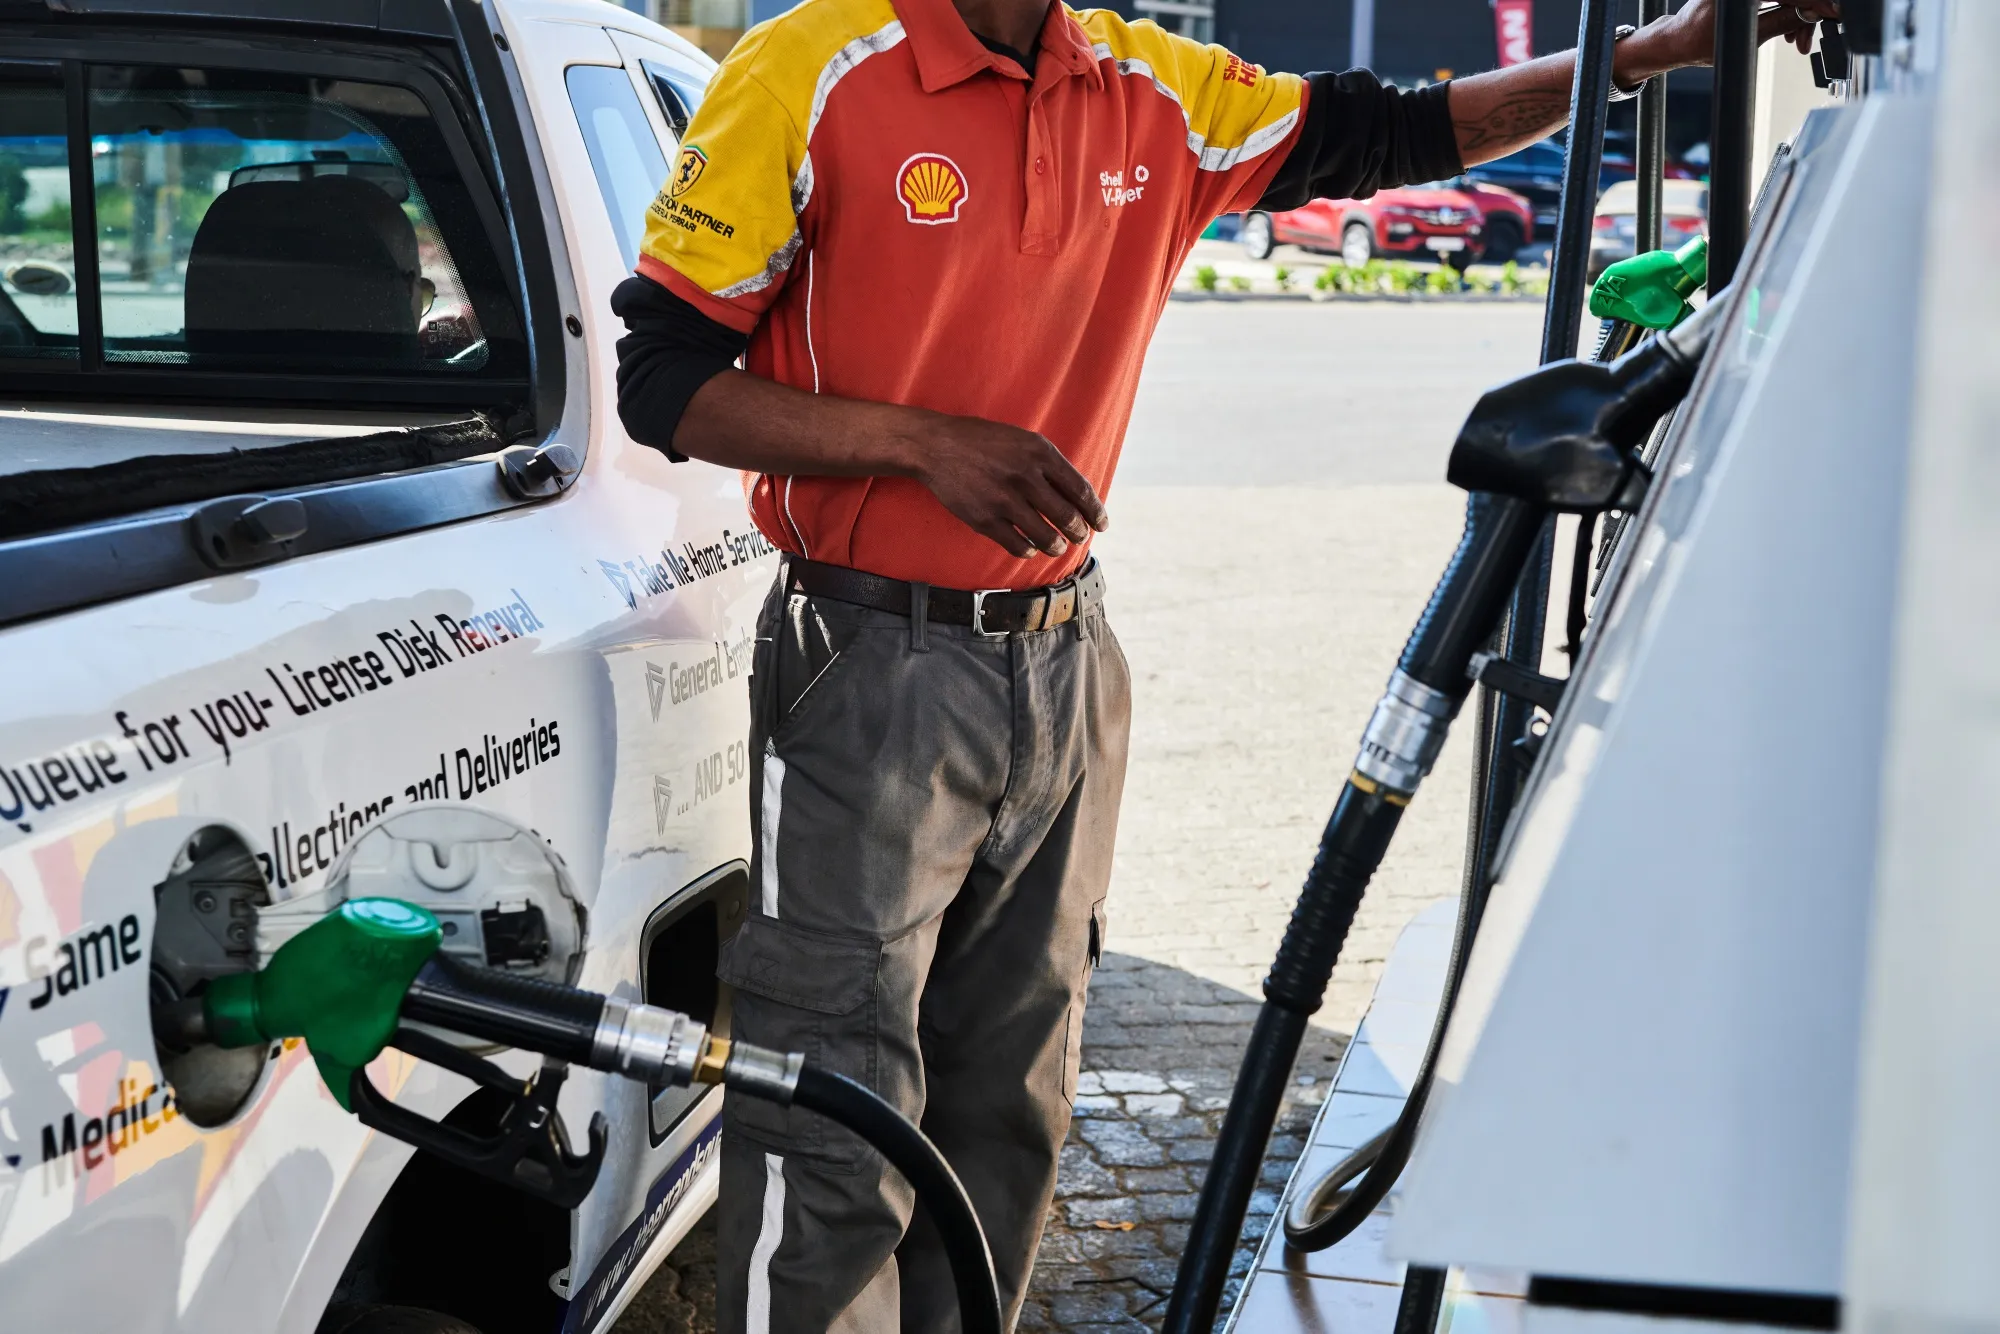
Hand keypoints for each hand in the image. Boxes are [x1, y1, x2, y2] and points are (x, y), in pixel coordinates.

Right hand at [912, 414, 1108, 559]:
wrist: (936, 446)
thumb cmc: (982, 441)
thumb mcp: (1022, 440)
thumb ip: (1049, 464)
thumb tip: (1077, 494)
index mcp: (1039, 453)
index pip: (1080, 490)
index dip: (1095, 512)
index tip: (1102, 524)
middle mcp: (1025, 476)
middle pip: (1066, 516)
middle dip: (1078, 532)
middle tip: (1080, 537)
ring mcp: (1004, 500)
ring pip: (1045, 536)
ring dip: (1056, 546)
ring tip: (1058, 547)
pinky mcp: (984, 519)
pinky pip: (1017, 545)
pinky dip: (1029, 550)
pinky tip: (1030, 548)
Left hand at [1619, 0, 1840, 82]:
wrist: (1676, 41)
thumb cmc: (1698, 41)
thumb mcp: (1747, 36)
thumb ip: (1782, 22)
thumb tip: (1812, 13)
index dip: (1814, 3)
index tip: (1833, 12)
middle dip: (1806, 13)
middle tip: (1806, 38)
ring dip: (1796, 16)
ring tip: (1795, 42)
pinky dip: (1785, 12)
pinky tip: (1787, 32)